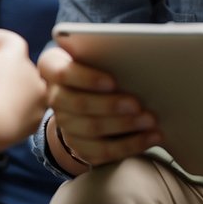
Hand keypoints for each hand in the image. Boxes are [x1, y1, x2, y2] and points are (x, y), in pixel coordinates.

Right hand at [37, 45, 160, 167]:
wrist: (83, 91)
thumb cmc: (94, 63)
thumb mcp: (93, 52)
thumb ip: (102, 52)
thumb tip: (132, 55)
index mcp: (52, 67)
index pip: (64, 73)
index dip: (88, 79)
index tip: (113, 82)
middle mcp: (54, 96)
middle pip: (80, 104)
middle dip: (111, 106)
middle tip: (138, 105)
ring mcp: (63, 123)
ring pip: (91, 130)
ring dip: (124, 127)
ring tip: (150, 122)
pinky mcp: (78, 145)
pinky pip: (102, 151)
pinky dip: (129, 145)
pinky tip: (150, 138)